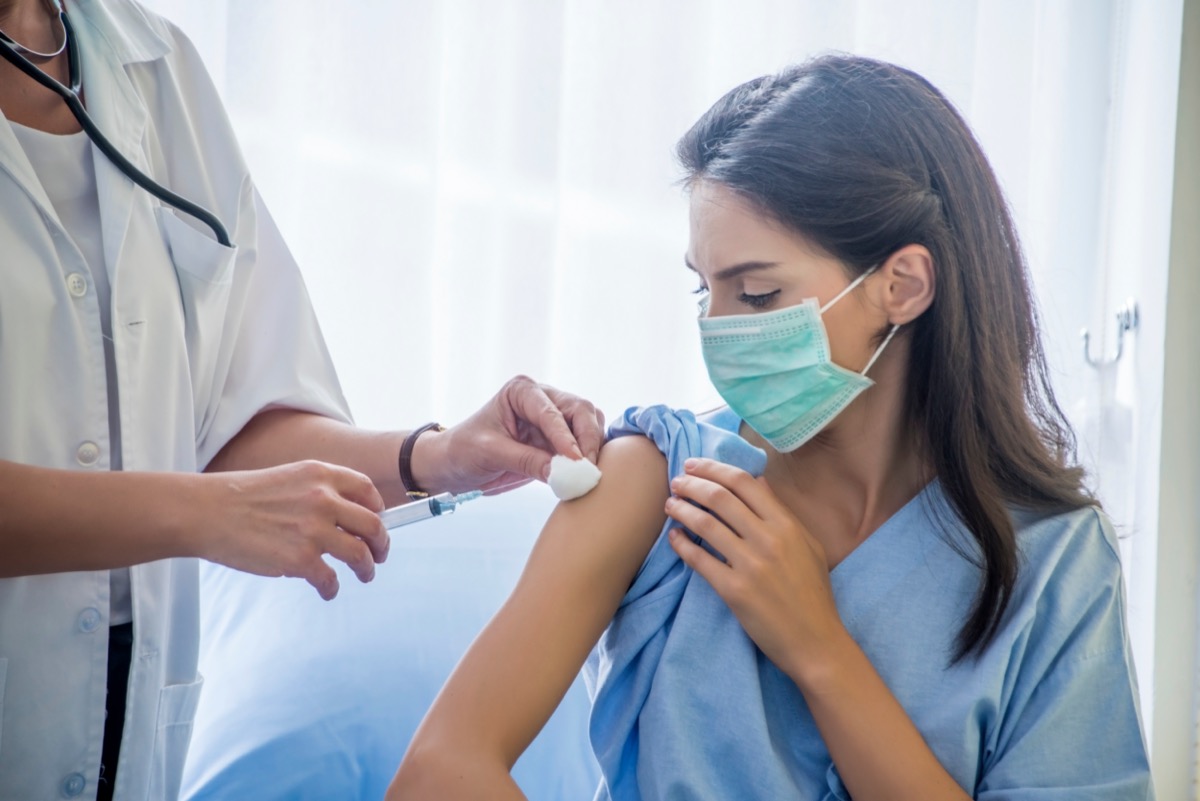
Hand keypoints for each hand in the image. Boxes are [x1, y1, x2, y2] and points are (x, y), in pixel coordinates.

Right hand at [198, 460, 389, 599]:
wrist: (207, 512)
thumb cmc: (242, 496)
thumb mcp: (288, 477)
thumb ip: (318, 490)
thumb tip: (343, 514)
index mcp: (321, 475)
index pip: (367, 491)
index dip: (377, 509)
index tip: (376, 522)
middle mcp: (323, 499)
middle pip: (373, 525)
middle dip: (381, 544)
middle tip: (379, 555)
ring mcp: (313, 530)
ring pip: (360, 554)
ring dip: (367, 568)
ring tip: (364, 575)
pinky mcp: (300, 559)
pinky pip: (330, 579)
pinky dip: (333, 588)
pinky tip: (328, 590)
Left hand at [415, 375, 605, 493]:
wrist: (455, 466)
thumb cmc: (464, 451)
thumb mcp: (490, 454)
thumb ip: (526, 461)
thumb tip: (563, 473)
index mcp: (522, 391)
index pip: (551, 412)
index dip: (566, 436)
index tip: (576, 460)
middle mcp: (543, 399)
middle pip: (581, 412)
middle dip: (587, 440)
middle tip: (588, 468)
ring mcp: (554, 419)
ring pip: (589, 426)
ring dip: (593, 449)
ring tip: (587, 474)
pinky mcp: (559, 441)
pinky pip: (584, 446)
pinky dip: (589, 459)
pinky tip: (585, 475)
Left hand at [664, 457, 846, 683]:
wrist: (815, 642)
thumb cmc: (813, 593)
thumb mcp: (808, 546)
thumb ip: (782, 512)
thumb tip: (758, 481)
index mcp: (786, 525)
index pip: (743, 483)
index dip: (713, 469)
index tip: (694, 465)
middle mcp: (768, 540)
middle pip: (719, 497)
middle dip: (692, 484)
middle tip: (675, 481)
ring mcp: (750, 565)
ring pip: (705, 524)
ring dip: (681, 510)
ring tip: (669, 505)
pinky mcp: (734, 591)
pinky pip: (699, 560)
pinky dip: (681, 544)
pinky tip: (673, 537)